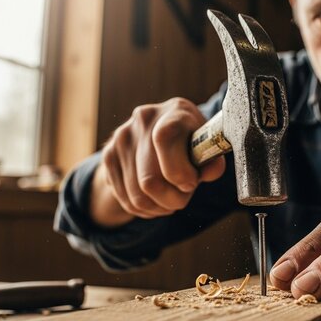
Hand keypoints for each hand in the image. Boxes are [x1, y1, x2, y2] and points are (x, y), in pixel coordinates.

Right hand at [95, 97, 225, 223]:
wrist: (160, 133)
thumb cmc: (191, 144)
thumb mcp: (207, 147)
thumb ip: (212, 160)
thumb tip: (211, 171)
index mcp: (175, 111)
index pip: (165, 139)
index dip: (178, 170)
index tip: (191, 184)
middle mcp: (144, 118)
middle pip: (149, 179)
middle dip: (172, 199)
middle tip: (183, 198)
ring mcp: (122, 136)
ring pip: (137, 195)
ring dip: (159, 207)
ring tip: (171, 201)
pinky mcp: (108, 155)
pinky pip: (125, 199)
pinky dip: (145, 209)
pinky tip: (156, 201)